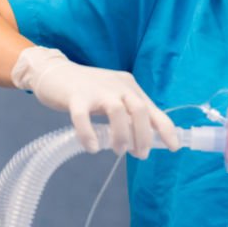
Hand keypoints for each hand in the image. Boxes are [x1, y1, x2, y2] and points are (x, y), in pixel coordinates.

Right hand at [11, 46, 178, 157]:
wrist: (53, 72)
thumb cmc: (86, 89)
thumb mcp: (113, 96)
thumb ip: (127, 112)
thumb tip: (144, 139)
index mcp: (128, 86)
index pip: (153, 108)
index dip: (165, 128)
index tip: (173, 147)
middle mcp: (116, 85)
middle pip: (139, 109)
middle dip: (143, 136)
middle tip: (139, 154)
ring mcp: (95, 90)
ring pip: (117, 112)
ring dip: (121, 136)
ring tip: (118, 150)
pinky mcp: (75, 97)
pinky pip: (83, 118)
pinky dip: (89, 135)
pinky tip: (92, 148)